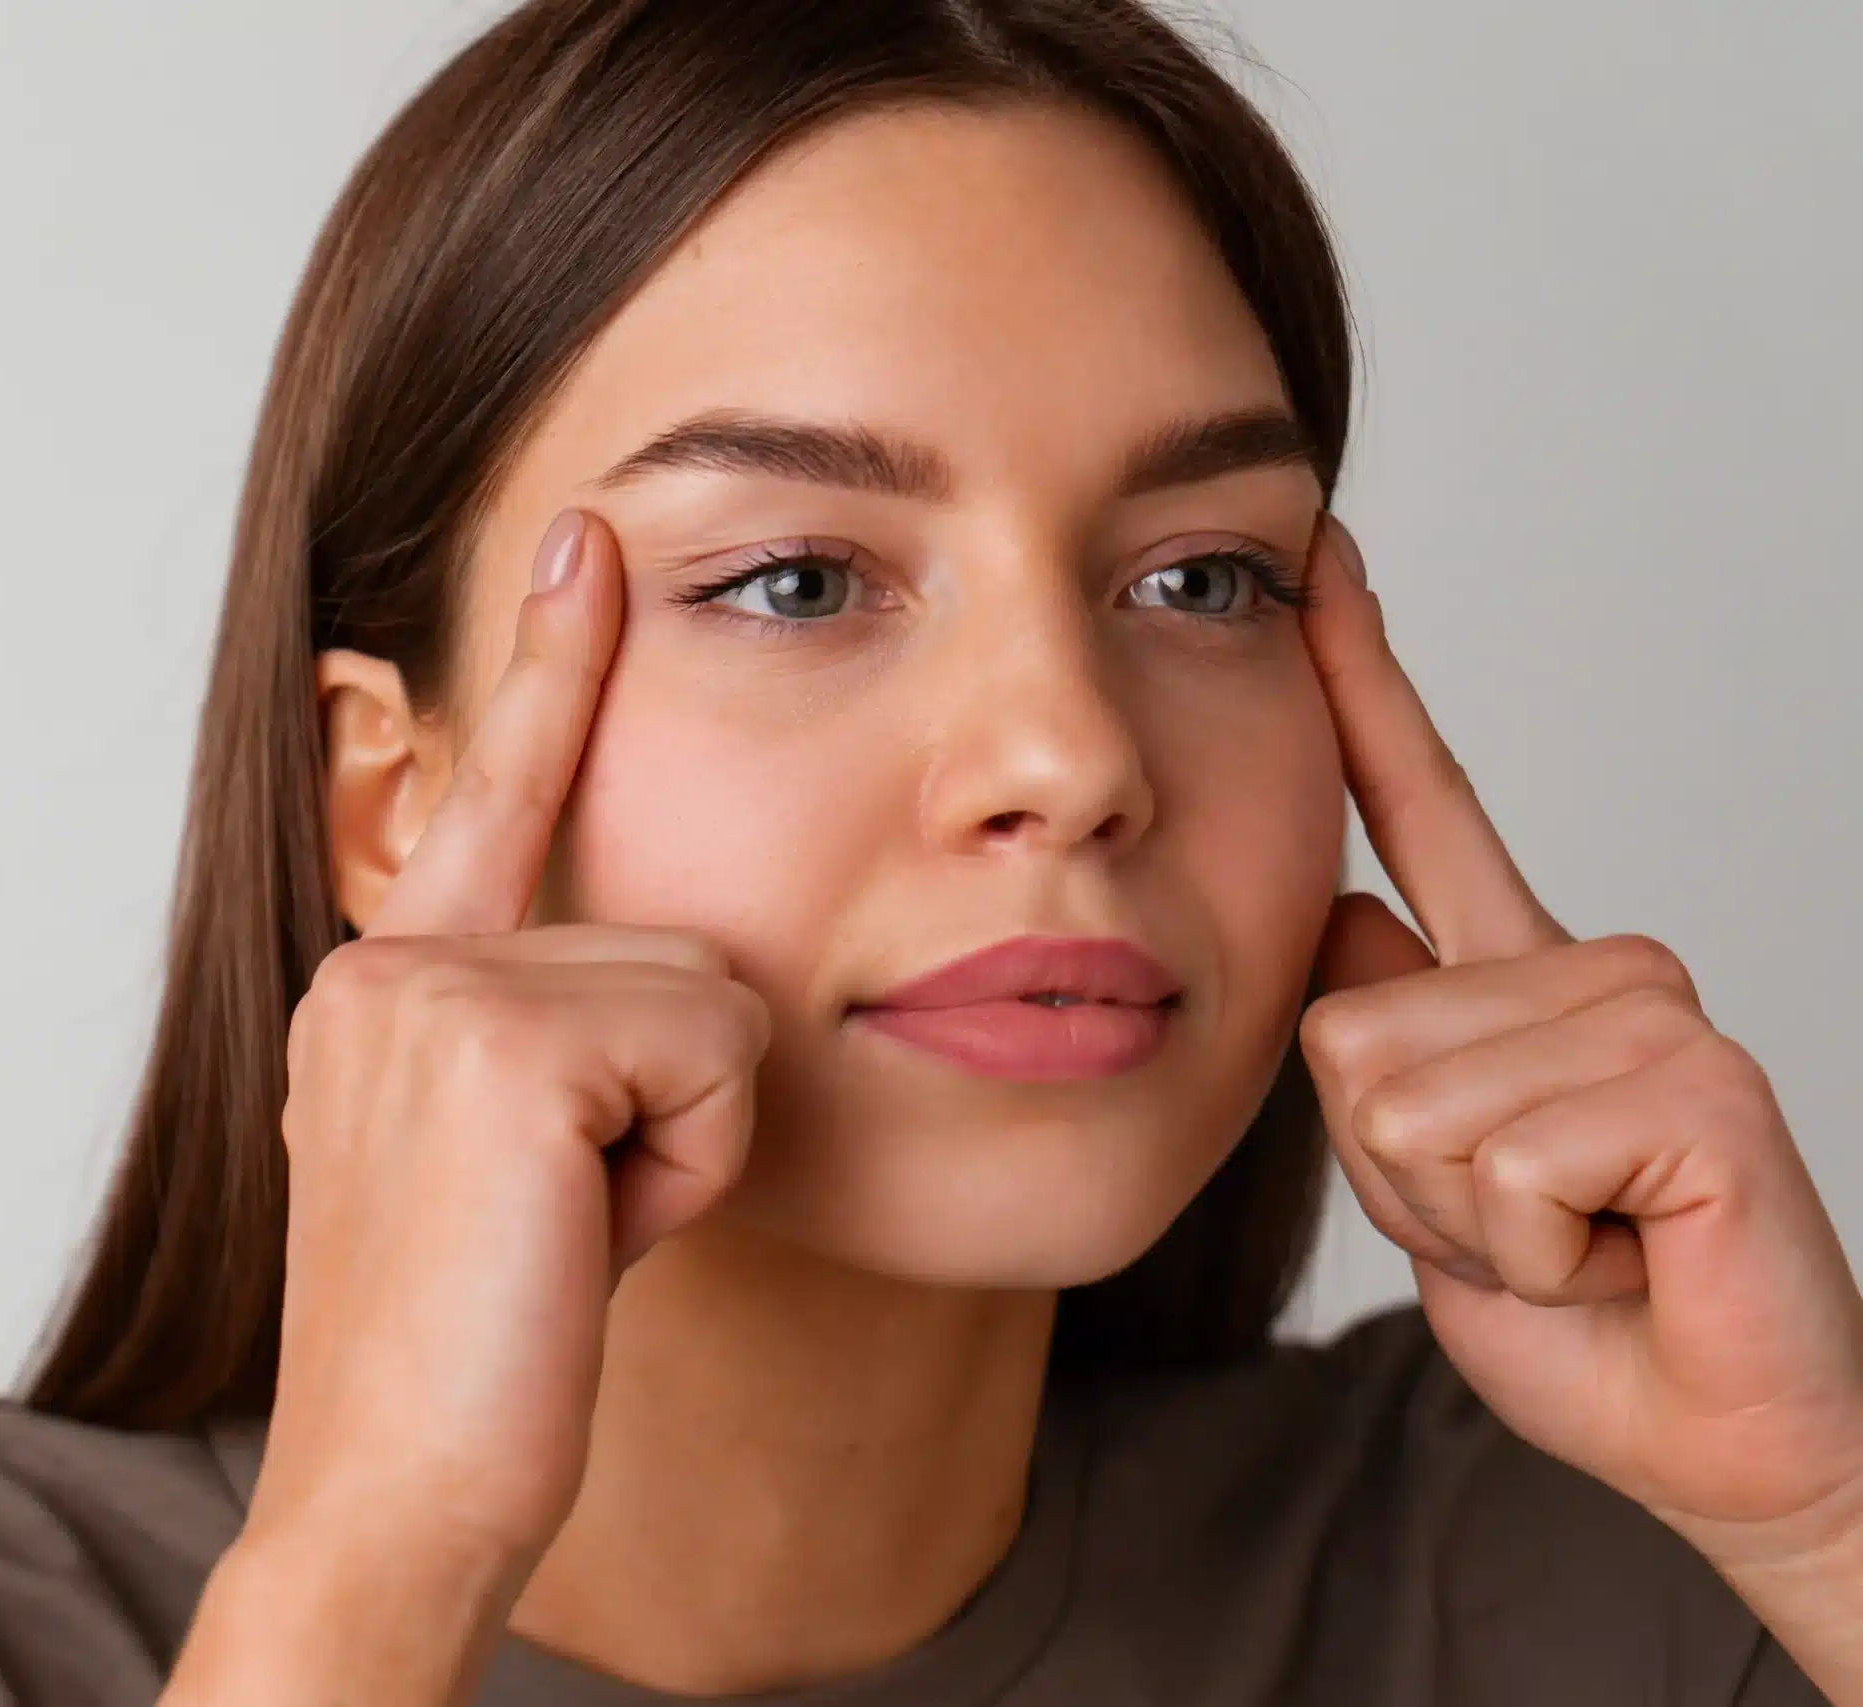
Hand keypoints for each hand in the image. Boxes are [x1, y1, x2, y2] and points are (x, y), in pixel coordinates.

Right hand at [247, 507, 772, 1584]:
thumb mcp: (509, 1169)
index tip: (583, 535)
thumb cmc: (475, 1355)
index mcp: (385, 988)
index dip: (546, 669)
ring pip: (709, 994)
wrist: (399, 1495)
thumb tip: (685, 987)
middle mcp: (387, 964)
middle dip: (672, 1098)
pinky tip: (588, 1237)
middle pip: (673, 941)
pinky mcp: (501, 1036)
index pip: (488, 801)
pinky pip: (716, 1052)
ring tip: (570, 1234)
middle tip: (565, 1221)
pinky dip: (692, 1163)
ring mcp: (428, 989)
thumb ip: (550, 1046)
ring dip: (683, 1137)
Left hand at [1295, 511, 1862, 1571]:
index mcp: (1520, 980)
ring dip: (1464, 1222)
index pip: (1428, 804)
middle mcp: (1589, 968)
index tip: (1319, 559)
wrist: (1720, 1438)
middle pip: (1347, 1027)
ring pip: (1405, 1103)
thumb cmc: (1590, 1321)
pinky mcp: (1695, 1080)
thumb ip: (1394, 1050)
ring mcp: (1649, 1009)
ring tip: (1577, 1242)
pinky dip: (1522, 1249)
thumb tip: (1346, 907)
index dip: (1364, 682)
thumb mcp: (1439, 1188)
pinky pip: (1493, 1162)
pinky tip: (1618, 1251)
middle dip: (1397, 1175)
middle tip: (1525, 1226)